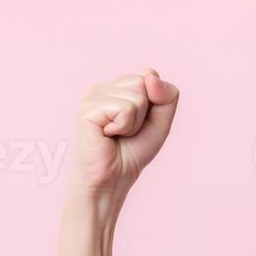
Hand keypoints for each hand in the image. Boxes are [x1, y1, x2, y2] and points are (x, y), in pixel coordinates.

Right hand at [69, 69, 179, 199]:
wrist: (111, 180)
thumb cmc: (131, 153)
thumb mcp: (160, 122)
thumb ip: (167, 96)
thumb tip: (151, 77)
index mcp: (116, 86)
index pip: (149, 75)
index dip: (153, 103)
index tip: (137, 123)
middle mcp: (102, 86)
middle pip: (144, 83)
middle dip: (144, 114)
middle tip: (125, 131)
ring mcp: (92, 94)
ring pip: (137, 96)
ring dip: (133, 123)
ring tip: (116, 135)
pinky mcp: (87, 107)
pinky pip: (125, 109)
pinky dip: (124, 127)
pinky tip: (107, 135)